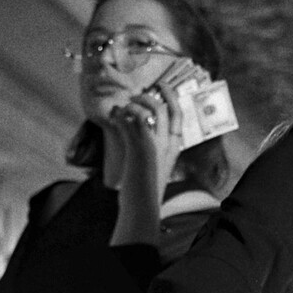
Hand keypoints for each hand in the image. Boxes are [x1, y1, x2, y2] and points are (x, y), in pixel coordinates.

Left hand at [104, 59, 206, 215]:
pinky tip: (114, 116)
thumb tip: (137, 124)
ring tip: (121, 110)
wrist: (142, 207)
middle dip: (145, 96)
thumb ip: (150, 145)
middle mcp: (167, 144)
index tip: (161, 85)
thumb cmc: (146, 188)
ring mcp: (153, 145)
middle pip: (161, 108)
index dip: (170, 96)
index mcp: (174, 148)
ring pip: (145, 111)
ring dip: (130, 105)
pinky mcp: (137, 148)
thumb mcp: (154, 164)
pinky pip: (128, 120)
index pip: (178, 115)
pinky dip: (119, 114)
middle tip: (133, 97)